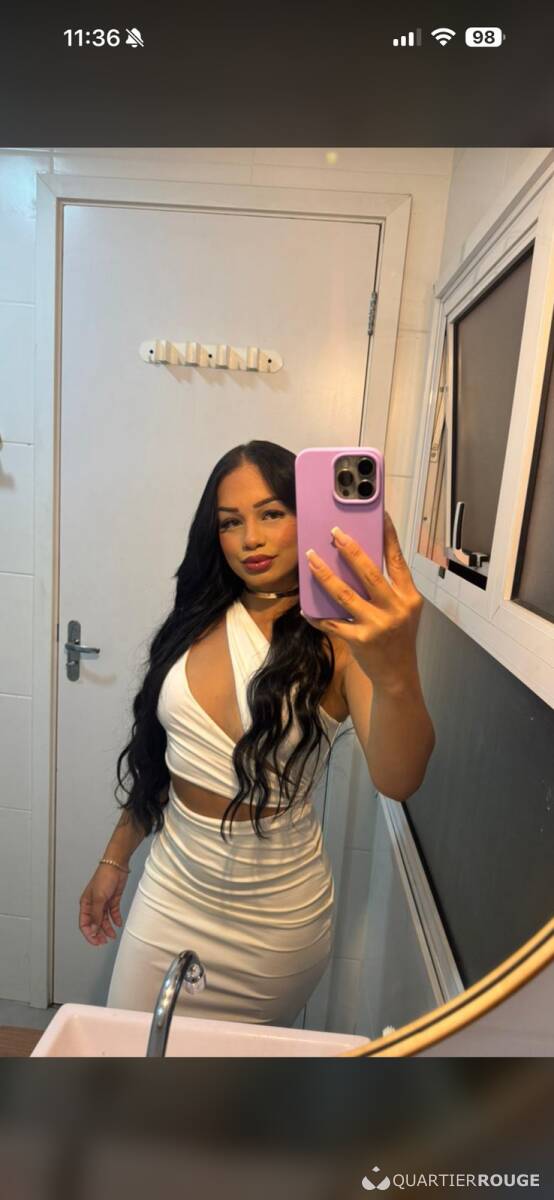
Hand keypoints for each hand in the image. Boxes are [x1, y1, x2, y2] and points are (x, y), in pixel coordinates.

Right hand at [79, 863, 127, 945]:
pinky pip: (113, 913)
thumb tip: (94, 930)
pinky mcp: (113, 900)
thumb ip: (96, 916)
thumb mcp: (99, 899)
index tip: (96, 941)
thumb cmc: (104, 876)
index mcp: (86, 904)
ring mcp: (103, 902)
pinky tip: (118, 923)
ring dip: (108, 928)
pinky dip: (115, 919)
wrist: (117, 866)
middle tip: (104, 941)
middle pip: (94, 924)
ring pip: (104, 920)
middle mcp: (93, 904)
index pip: (84, 924)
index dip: (89, 934)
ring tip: (113, 935)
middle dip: (99, 933)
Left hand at [301, 511, 423, 690]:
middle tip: (334, 532)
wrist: (398, 675)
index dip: (389, 536)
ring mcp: (377, 624)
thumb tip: (360, 560)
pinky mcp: (360, 640)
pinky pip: (332, 622)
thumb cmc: (399, 638)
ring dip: (324, 574)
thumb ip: (390, 589)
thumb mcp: (404, 611)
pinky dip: (316, 615)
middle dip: (349, 549)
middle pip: (368, 572)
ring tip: (311, 558)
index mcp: (409, 597)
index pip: (397, 561)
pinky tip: (305, 607)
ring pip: (345, 594)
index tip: (380, 515)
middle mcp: (396, 609)